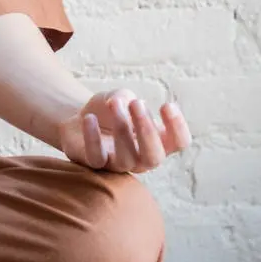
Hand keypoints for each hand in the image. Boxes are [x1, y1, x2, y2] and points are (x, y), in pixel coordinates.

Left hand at [58, 90, 190, 173]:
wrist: (81, 119)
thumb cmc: (110, 110)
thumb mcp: (121, 97)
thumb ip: (125, 97)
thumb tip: (121, 101)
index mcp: (159, 142)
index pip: (179, 143)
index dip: (178, 127)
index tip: (166, 105)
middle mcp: (142, 158)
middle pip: (154, 157)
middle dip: (147, 130)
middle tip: (137, 103)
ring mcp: (119, 164)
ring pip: (126, 158)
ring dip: (122, 129)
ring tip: (114, 104)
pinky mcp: (95, 163)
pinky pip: (96, 157)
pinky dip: (92, 137)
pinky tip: (90, 118)